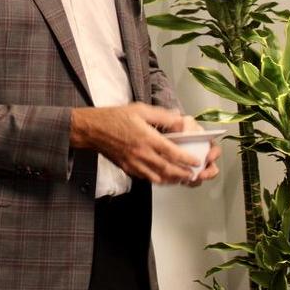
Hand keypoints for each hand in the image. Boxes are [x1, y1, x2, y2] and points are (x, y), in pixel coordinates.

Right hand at [70, 103, 199, 184]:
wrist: (92, 129)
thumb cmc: (114, 118)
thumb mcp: (141, 109)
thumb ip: (162, 116)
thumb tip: (179, 120)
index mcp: (147, 138)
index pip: (173, 152)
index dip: (187, 159)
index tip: (196, 161)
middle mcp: (142, 154)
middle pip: (168, 169)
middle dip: (183, 173)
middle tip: (192, 174)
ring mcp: (134, 163)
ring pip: (158, 177)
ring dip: (172, 180)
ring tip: (181, 178)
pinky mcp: (127, 168)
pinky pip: (146, 178)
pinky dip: (157, 179)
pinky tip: (162, 177)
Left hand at [180, 116, 221, 186]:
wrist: (164, 133)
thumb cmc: (176, 128)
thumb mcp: (183, 122)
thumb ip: (188, 124)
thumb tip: (189, 130)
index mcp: (205, 143)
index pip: (215, 150)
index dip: (214, 154)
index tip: (210, 157)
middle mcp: (202, 156)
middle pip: (211, 167)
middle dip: (208, 173)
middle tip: (202, 174)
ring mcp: (193, 165)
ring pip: (200, 176)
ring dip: (197, 180)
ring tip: (190, 179)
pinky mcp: (184, 173)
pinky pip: (188, 181)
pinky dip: (186, 182)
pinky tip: (181, 179)